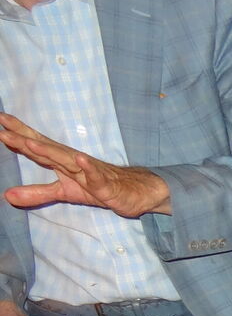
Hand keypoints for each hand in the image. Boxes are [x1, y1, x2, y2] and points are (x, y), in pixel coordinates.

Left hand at [0, 113, 170, 217]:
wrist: (134, 192)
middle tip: (3, 127)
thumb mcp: (64, 192)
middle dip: (25, 138)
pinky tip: (80, 159)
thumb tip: (8, 195)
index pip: (37, 144)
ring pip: (66, 159)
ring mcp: (89, 171)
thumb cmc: (99, 188)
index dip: (19, 132)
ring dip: (49, 150)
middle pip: (46, 148)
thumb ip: (36, 193)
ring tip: (30, 142)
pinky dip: (89, 167)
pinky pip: (96, 176)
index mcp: (61, 161)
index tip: (0, 120)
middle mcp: (72, 161)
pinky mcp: (105, 185)